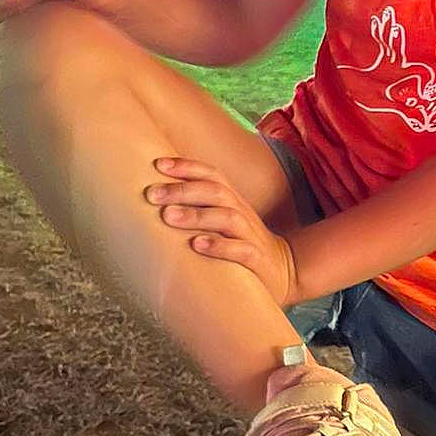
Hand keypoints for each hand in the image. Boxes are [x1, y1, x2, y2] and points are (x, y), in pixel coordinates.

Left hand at [145, 156, 299, 306]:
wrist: (284, 270)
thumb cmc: (240, 244)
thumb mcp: (222, 221)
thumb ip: (199, 208)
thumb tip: (156, 199)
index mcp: (232, 200)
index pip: (212, 175)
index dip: (187, 166)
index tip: (158, 164)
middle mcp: (242, 212)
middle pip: (215, 191)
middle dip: (182, 190)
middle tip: (151, 194)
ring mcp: (250, 235)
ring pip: (227, 217)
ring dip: (196, 215)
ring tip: (168, 216)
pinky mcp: (256, 260)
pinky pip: (241, 250)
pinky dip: (219, 246)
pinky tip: (197, 244)